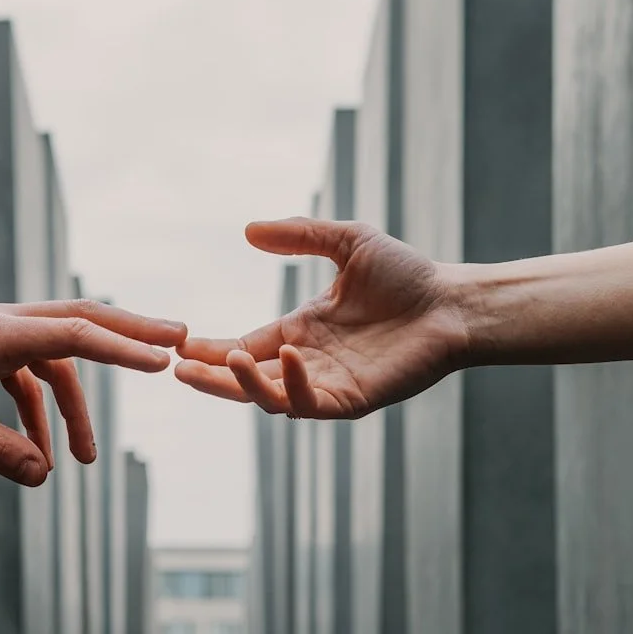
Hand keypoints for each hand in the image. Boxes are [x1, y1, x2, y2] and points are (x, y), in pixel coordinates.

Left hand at [0, 300, 186, 485]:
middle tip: (181, 340)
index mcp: (1, 332)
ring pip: (60, 358)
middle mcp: (9, 324)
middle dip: (133, 334)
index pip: (76, 334)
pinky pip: (31, 377)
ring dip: (77, 407)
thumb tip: (43, 477)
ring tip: (88, 460)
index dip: (123, 347)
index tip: (164, 359)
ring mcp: (0, 334)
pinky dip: (42, 413)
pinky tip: (38, 454)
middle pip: (85, 322)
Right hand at [175, 218, 464, 418]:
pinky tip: (287, 357)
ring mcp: (329, 384)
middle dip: (211, 377)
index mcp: (301, 331)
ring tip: (224, 361)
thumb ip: (299, 236)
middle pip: (246, 379)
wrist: (453, 302)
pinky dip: (294, 385)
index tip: (179, 345)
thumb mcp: (347, 242)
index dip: (211, 350)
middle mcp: (308, 362)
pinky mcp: (353, 400)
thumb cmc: (407, 275)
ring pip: (271, 398)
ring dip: (243, 384)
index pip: (245, 346)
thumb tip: (248, 230)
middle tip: (179, 368)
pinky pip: (312, 403)